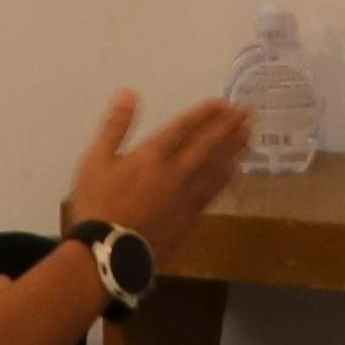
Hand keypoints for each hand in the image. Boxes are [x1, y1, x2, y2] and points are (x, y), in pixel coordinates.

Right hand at [67, 90, 253, 250]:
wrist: (110, 251)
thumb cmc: (98, 204)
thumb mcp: (96, 160)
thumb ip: (115, 126)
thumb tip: (128, 93)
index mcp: (151, 154)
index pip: (183, 128)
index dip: (204, 114)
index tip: (222, 103)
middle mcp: (175, 171)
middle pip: (207, 145)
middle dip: (227, 127)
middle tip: (247, 114)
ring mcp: (186, 195)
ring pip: (215, 167)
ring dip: (233, 150)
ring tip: (249, 135)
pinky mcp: (190, 217)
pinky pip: (213, 193)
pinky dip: (226, 180)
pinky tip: (236, 172)